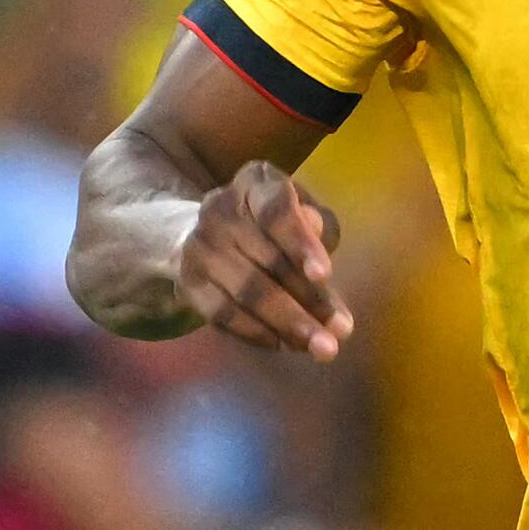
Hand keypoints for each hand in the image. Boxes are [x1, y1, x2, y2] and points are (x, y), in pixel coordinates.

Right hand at [175, 162, 352, 356]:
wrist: (206, 233)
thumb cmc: (272, 224)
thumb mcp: (300, 211)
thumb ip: (317, 227)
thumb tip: (319, 259)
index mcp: (255, 182)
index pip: (277, 211)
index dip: (301, 243)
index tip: (324, 275)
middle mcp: (220, 208)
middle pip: (268, 260)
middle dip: (309, 299)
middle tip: (341, 331)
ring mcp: (200, 246)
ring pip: (248, 292)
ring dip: (288, 323)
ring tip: (322, 347)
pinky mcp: (188, 282)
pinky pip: (224, 315)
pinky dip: (257, 333)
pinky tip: (284, 344)